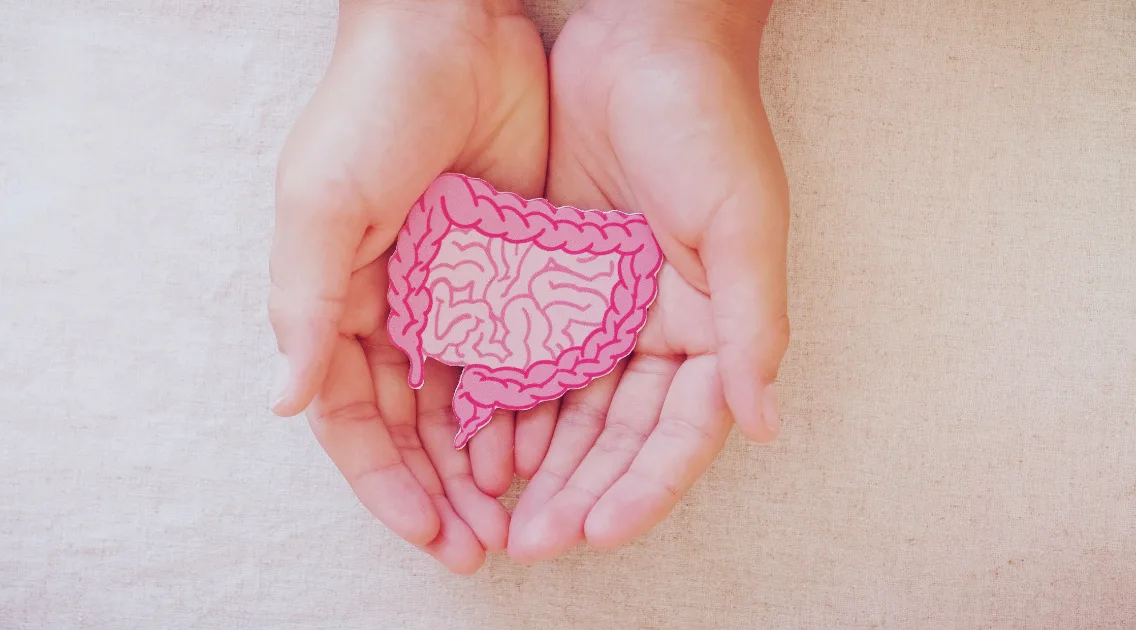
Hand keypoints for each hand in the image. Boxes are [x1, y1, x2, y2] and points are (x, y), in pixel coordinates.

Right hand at [269, 0, 547, 572]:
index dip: (386, 483)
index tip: (429, 533)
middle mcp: (396, 311)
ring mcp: (457, 297)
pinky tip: (551, 446)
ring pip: (470, 404)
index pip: (357, 419)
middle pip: (416, 427)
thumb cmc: (369, 109)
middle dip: (442, 490)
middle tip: (481, 545)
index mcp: (339, 304)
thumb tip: (287, 403)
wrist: (454, 30)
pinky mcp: (514, 273)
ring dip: (488, 463)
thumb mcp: (322, 204)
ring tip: (521, 515)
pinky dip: (530, 406)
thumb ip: (304, 305)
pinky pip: (521, 356)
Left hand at [508, 0, 789, 561]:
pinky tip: (481, 437)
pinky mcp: (553, 280)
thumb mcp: (744, 223)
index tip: (601, 529)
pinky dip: (509, 400)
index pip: (682, 430)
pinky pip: (527, 354)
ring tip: (499, 508)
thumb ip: (752, 323)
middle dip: (581, 489)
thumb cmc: (708, 123)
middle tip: (534, 539)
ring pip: (570, 406)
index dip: (646, 484)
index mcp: (713, 326)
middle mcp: (659, 329)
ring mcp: (603, 309)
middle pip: (619, 433)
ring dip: (540, 461)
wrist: (641, 40)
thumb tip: (763, 422)